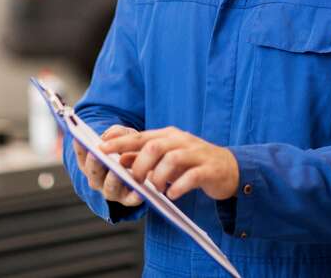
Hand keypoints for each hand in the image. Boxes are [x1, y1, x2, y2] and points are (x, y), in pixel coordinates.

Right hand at [73, 125, 143, 206]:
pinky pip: (131, 199)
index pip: (82, 157)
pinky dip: (134, 196)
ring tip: (115, 171)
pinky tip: (138, 189)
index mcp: (92, 165)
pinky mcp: (130, 199)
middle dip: (93, 164)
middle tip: (95, 153)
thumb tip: (109, 136)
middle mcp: (99, 181)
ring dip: (111, 180)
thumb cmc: (131, 148)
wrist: (147, 163)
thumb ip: (117, 133)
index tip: (79, 139)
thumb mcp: (125, 135)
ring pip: (109, 189)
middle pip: (93, 174)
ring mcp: (113, 192)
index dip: (80, 149)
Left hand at [100, 126, 239, 200]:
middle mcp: (182, 141)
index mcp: (169, 136)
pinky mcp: (209, 169)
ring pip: (172, 159)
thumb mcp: (167, 158)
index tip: (101, 148)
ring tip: (155, 190)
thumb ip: (145, 158)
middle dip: (139, 165)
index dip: (120, 142)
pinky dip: (179, 187)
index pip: (140, 136)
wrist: (229, 169)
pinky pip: (192, 176)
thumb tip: (119, 160)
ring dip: (158, 177)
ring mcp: (197, 154)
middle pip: (154, 146)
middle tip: (135, 180)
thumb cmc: (193, 164)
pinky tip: (172, 195)